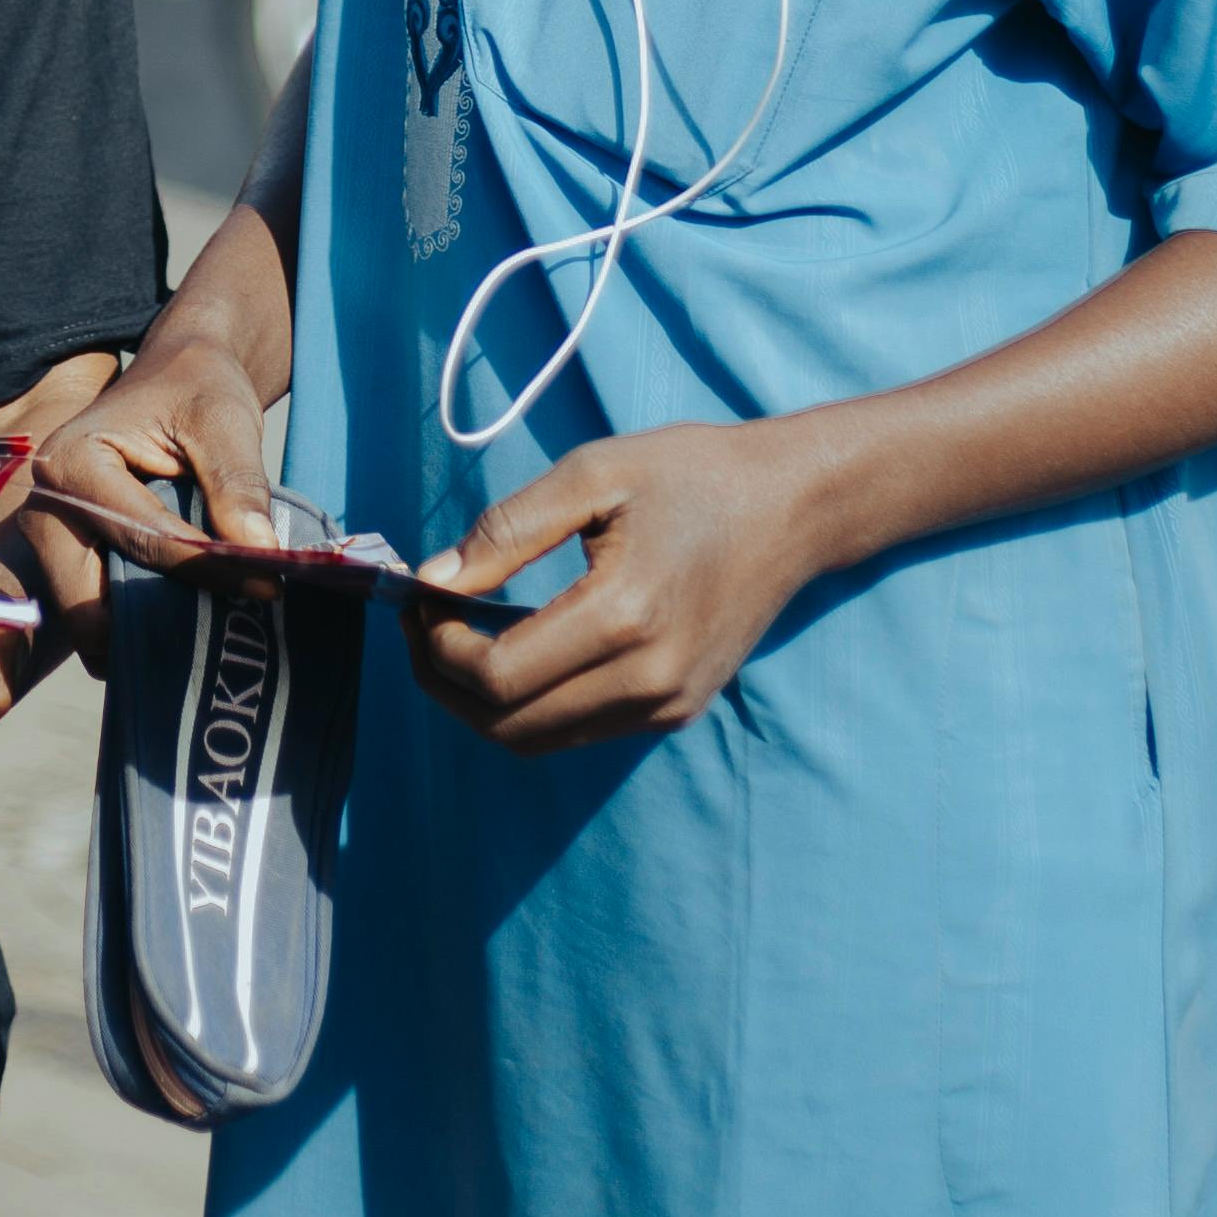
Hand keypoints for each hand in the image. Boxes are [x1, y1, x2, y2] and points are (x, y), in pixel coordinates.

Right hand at [27, 343, 287, 663]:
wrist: (178, 373)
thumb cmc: (196, 384)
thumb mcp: (224, 420)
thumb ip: (237, 483)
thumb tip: (260, 550)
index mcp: (71, 463)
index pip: (142, 538)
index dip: (207, 567)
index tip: (268, 584)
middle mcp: (45, 506)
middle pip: (91, 602)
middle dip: (155, 623)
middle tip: (224, 626)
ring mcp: (51, 536)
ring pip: (90, 618)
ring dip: (146, 628)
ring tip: (209, 621)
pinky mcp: (70, 554)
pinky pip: (98, 608)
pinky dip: (139, 618)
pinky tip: (187, 609)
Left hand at [402, 421, 830, 753]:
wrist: (796, 507)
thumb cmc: (693, 475)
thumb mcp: (593, 474)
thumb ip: (507, 531)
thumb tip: (433, 581)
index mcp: (626, 616)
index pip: (499, 676)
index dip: (439, 649)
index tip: (420, 602)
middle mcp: (650, 679)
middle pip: (509, 725)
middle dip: (445, 683)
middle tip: (421, 626)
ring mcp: (666, 704)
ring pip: (539, 741)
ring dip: (481, 704)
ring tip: (455, 641)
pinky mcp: (676, 711)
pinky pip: (579, 732)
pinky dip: (529, 707)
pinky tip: (513, 652)